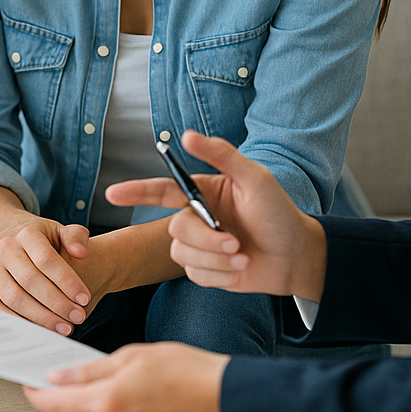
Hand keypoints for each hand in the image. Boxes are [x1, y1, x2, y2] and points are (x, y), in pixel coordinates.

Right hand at [0, 215, 94, 335]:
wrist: (11, 240)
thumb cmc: (42, 240)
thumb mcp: (60, 232)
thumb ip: (75, 237)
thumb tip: (81, 253)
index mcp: (26, 234)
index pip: (46, 259)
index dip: (66, 281)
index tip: (84, 298)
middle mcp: (4, 250)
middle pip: (30, 281)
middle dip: (57, 303)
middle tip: (78, 316)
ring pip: (14, 298)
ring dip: (41, 317)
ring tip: (65, 327)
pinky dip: (19, 323)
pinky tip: (41, 331)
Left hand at [24, 342, 227, 411]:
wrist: (218, 395)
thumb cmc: (182, 370)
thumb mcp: (129, 356)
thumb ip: (88, 370)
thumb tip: (57, 376)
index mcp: (106, 402)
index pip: (54, 403)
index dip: (36, 392)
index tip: (28, 380)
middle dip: (62, 394)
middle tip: (62, 372)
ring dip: (85, 403)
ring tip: (96, 379)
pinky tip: (115, 394)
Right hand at [105, 130, 327, 300]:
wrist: (296, 257)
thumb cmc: (279, 213)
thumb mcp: (255, 178)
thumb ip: (222, 155)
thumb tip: (187, 135)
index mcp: (202, 192)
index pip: (161, 190)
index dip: (135, 191)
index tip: (113, 193)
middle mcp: (196, 217)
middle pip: (176, 228)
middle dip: (206, 239)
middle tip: (235, 243)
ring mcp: (199, 246)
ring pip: (182, 254)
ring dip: (216, 259)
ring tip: (242, 257)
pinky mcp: (205, 271)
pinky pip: (195, 276)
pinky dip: (220, 275)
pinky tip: (240, 270)